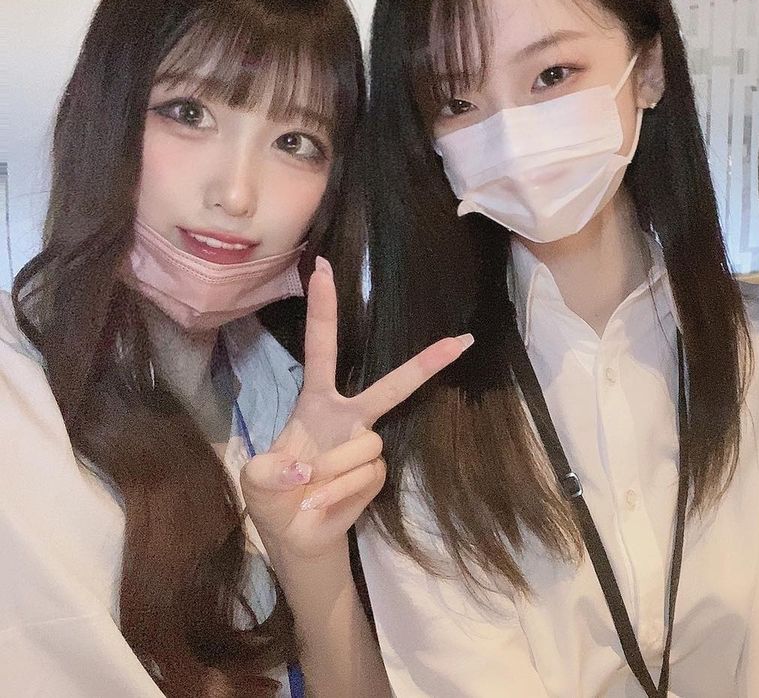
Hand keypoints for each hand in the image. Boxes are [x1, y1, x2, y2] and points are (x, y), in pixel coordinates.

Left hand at [241, 257, 471, 558]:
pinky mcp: (375, 474)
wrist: (294, 535)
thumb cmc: (274, 496)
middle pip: (391, 386)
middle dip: (426, 364)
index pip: (321, 348)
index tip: (324, 268)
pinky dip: (339, 493)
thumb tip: (307, 469)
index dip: (323, 309)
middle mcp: (348, 417)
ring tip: (310, 490)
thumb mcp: (255, 480)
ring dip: (332, 472)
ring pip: (364, 446)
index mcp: (315, 402)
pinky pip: (365, 475)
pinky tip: (322, 503)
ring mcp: (365, 445)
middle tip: (460, 341)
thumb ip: (271, 470)